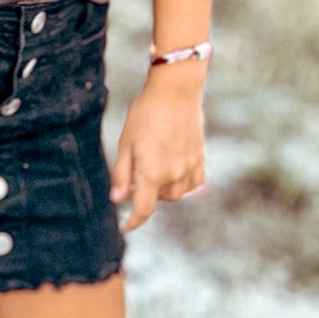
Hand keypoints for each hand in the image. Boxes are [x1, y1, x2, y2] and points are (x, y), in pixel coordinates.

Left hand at [109, 67, 206, 231]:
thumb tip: (117, 199)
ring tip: (154, 165)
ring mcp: (190, 168)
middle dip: (145, 192)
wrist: (176, 90)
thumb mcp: (126, 142)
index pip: (142, 210)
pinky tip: (174, 170)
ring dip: (163, 188)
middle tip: (137, 170)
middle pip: (158, 199)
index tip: (126, 227)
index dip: (133, 222)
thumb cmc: (146, 113)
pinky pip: (193, 183)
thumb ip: (122, 174)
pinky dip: (182, 183)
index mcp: (152, 173)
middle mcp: (174, 175)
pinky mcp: (200, 159)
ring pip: (176, 193)